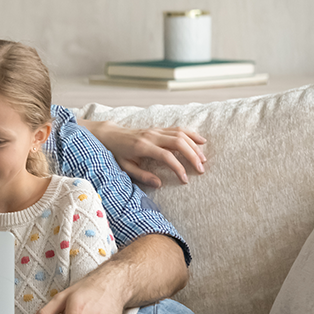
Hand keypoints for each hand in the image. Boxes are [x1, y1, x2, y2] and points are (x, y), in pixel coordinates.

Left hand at [88, 121, 206, 186]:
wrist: (110, 135)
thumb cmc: (117, 153)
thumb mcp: (125, 167)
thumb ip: (142, 176)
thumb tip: (159, 184)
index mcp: (143, 147)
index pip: (166, 156)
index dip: (178, 168)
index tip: (185, 179)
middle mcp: (151, 136)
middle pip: (178, 142)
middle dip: (192, 156)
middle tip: (201, 169)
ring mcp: (156, 130)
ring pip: (181, 134)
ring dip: (194, 146)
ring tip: (203, 159)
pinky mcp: (159, 128)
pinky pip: (178, 129)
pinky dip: (191, 134)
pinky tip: (201, 141)